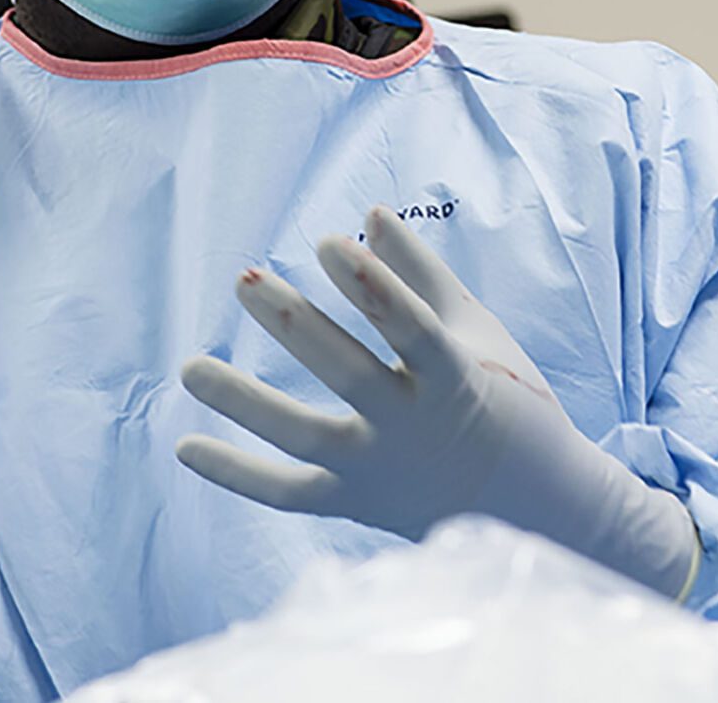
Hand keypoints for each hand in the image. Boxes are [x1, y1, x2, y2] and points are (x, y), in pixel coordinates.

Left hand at [177, 208, 699, 596]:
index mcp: (454, 377)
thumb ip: (420, 274)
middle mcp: (413, 426)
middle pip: (346, 374)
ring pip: (304, 437)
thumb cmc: (504, 396)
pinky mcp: (355, 500)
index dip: (372, 285)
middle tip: (245, 278)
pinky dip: (237, 474)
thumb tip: (368, 216)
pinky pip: (288, 492)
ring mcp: (381, 469)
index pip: (409, 327)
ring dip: (244, 403)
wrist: (531, 502)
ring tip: (189, 369)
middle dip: (294, 325)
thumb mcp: (474, 331)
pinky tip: (185, 445)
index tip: (331, 243)